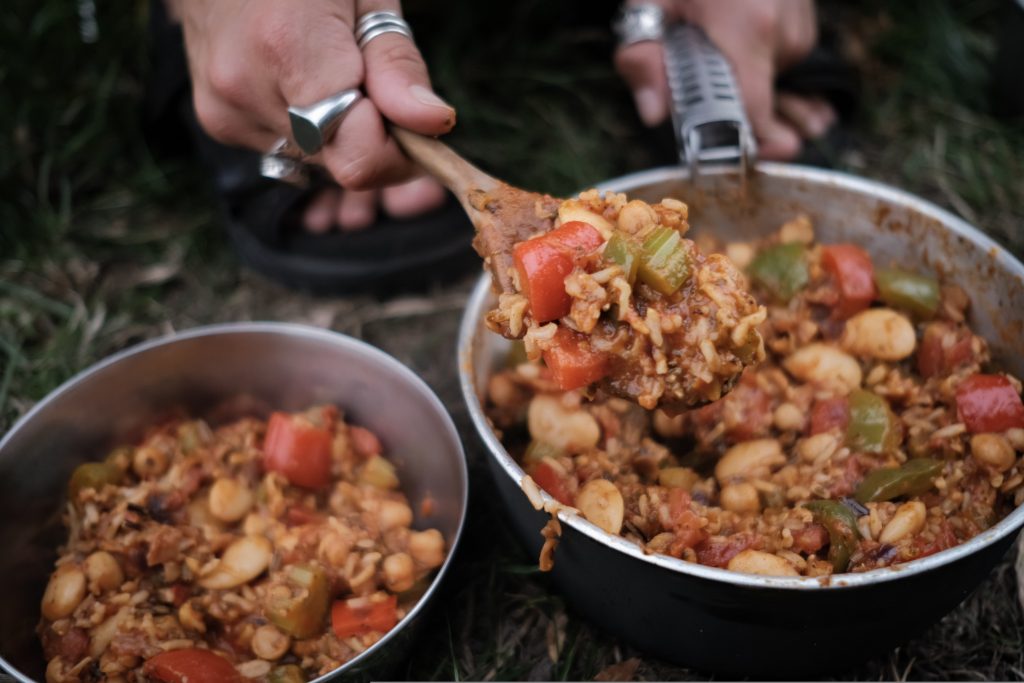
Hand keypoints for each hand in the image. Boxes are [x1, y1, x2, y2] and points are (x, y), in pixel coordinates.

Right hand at [171, 0, 452, 227]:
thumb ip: (397, 63)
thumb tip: (432, 123)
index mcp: (287, 47)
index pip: (359, 157)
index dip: (398, 147)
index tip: (414, 119)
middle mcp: (245, 88)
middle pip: (341, 161)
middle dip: (372, 133)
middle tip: (370, 76)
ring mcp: (225, 110)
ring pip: (317, 158)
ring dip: (339, 129)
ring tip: (327, 66)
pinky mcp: (219, 120)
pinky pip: (288, 147)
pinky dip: (307, 124)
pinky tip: (296, 75)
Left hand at [615, 0, 834, 159]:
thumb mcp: (649, 3)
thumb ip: (643, 58)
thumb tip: (654, 113)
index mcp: (748, 29)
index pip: (757, 112)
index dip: (747, 145)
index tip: (735, 161)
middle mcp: (785, 30)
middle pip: (765, 103)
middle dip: (739, 118)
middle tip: (711, 117)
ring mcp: (802, 23)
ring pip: (775, 83)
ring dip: (747, 87)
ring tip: (716, 63)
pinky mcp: (805, 20)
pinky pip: (783, 62)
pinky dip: (761, 66)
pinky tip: (736, 52)